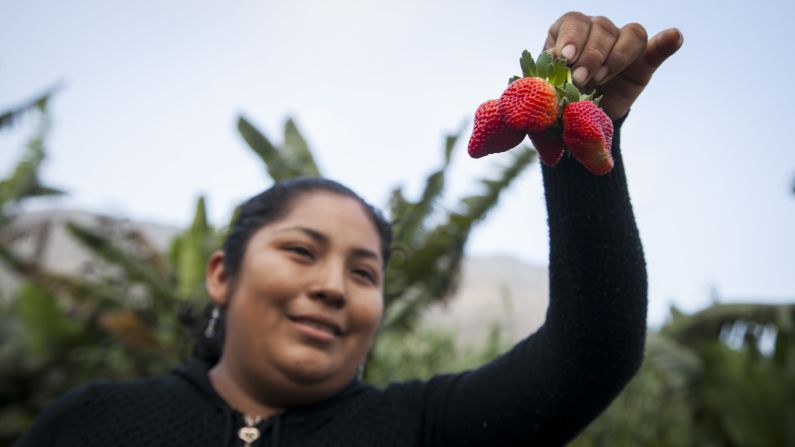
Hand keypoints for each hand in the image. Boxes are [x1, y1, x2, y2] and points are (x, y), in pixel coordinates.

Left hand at [544, 12, 682, 119]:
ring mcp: (622, 44)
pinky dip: (667, 42)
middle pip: (601, 29)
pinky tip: (674, 37)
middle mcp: (597, 31)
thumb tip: (552, 66)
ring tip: (601, 78)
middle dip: (590, 55)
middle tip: (579, 79)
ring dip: (616, 56)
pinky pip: (657, 47)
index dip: (571, 38)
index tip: (565, 58)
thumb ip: (550, 77)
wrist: (582, 117)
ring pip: (629, 35)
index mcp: (570, 31)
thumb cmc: (559, 97)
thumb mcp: (550, 87)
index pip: (575, 23)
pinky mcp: (644, 61)